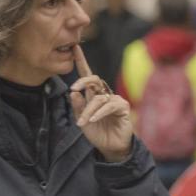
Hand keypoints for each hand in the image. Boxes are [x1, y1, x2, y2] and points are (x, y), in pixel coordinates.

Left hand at [69, 45, 132, 161]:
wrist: (110, 147)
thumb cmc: (97, 132)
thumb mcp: (81, 120)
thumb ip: (77, 107)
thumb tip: (73, 92)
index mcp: (93, 95)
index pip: (87, 76)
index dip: (81, 62)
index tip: (75, 48)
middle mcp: (104, 94)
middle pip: (93, 79)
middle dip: (82, 81)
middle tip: (72, 88)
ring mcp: (114, 100)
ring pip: (98, 97)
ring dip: (87, 110)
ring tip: (82, 122)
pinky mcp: (122, 108)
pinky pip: (108, 105)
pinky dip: (99, 112)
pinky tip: (92, 120)